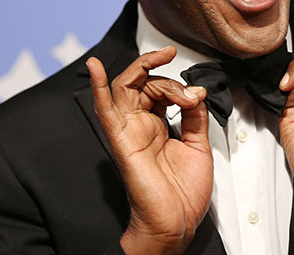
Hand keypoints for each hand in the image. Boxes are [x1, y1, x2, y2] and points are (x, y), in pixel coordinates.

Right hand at [87, 47, 212, 254]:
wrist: (176, 223)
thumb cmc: (183, 194)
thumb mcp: (199, 146)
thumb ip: (195, 117)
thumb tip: (196, 91)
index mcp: (156, 126)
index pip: (159, 88)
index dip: (179, 85)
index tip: (198, 94)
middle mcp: (140, 125)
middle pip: (144, 83)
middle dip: (167, 77)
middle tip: (188, 91)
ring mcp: (129, 131)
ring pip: (127, 87)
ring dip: (146, 71)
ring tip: (166, 71)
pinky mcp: (122, 142)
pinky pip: (105, 111)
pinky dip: (98, 87)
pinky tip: (94, 68)